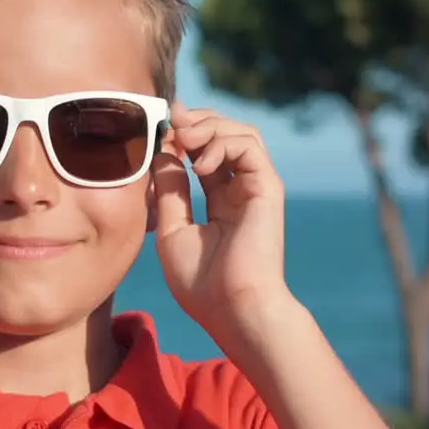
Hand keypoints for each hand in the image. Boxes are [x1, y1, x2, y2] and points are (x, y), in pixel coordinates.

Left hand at [151, 102, 294, 354]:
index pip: (205, 153)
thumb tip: (164, 151)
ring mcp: (256, 187)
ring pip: (241, 133)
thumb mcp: (172, 229)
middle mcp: (241, 190)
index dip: (183, 134)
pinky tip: (200, 164)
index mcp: (220, 201)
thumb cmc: (202, 282)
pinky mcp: (268, 188)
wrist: (232, 309)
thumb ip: (169, 189)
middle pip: (226, 135)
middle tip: (172, 120)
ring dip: (209, 126)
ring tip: (184, 138)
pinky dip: (222, 143)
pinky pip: (249, 146)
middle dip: (197, 121)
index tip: (160, 124)